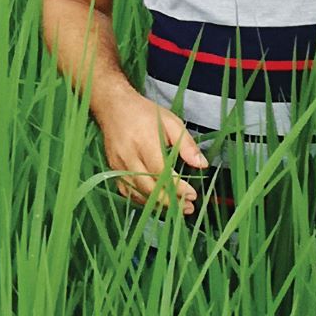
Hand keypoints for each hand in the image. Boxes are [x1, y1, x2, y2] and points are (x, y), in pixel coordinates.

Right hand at [91, 85, 209, 214]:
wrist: (114, 107)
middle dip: (170, 201)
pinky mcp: (113, 170)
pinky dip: (143, 200)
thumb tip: (202, 165)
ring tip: (177, 208)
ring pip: (138, 193)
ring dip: (158, 204)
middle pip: (149, 188)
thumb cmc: (145, 114)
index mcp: (145, 141)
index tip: (193, 194)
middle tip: (188, 207)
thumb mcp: (171, 122)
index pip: (162, 172)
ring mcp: (118, 165)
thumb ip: (187, 145)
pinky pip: (127, 192)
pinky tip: (157, 201)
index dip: (177, 187)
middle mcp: (129, 156)